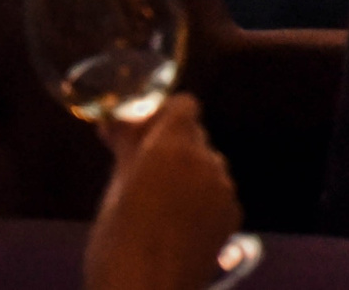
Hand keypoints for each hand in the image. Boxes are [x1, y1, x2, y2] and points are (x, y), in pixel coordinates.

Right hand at [84, 95, 240, 289]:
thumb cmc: (118, 243)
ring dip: (187, 175)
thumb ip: (127, 146)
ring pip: (206, 165)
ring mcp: (223, 189)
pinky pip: (216, 194)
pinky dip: (200, 201)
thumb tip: (119, 118)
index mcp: (173, 148)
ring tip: (156, 208)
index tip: (141, 135)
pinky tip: (176, 227)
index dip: (162, 117)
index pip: (183, 106)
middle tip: (141, 172)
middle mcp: (206, 161)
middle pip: (194, 136)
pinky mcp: (232, 215)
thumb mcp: (116, 189)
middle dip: (171, 148)